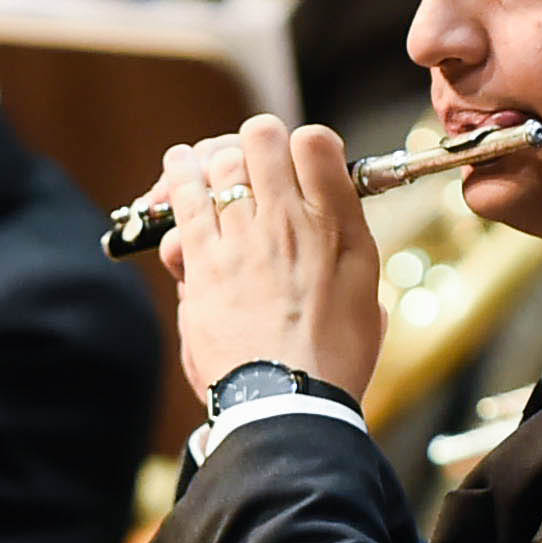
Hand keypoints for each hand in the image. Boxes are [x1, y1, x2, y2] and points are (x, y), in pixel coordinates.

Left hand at [150, 114, 383, 403]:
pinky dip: (177, 177)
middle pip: (263, 139)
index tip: (300, 162)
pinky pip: (184, 199)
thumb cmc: (333, 361)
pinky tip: (174, 167)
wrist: (288, 403)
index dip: (305, 144)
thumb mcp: (367, 298)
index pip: (318, 143)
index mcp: (339, 226)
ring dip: (212, 158)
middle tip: (253, 164)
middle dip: (256, 143)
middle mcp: (291, 219)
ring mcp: (244, 236)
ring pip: (220, 163)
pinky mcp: (203, 261)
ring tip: (204, 160)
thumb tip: (343, 238)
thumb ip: (351, 256)